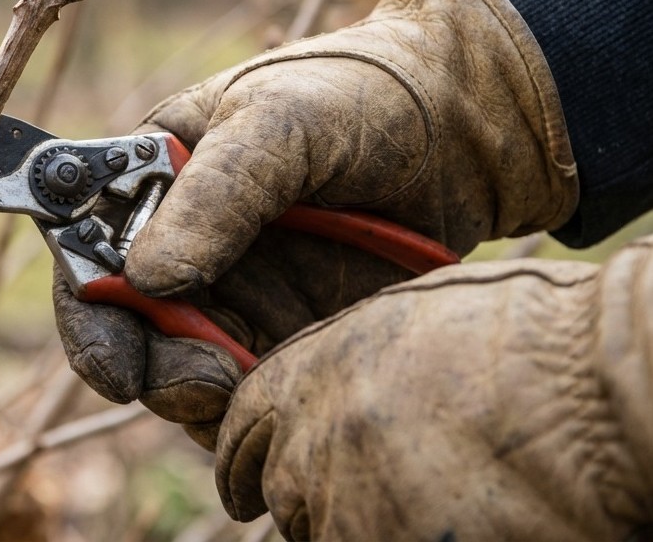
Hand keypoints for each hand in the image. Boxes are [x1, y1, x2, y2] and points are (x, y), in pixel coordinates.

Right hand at [55, 0, 578, 446]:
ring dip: (204, 397)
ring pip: (185, 374)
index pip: (87, 256)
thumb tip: (147, 280)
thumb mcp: (280, 122)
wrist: (471, 126)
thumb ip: (216, 194)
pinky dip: (256, 408)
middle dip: (154, 369)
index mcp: (150, 182)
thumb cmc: (361, 93)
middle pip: (130, 333)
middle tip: (204, 382)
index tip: (117, 368)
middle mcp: (179, 245)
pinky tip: (291, 395)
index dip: (89, 317)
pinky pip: (252, 391)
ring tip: (250, 386)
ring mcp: (237, 296)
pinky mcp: (290, 335)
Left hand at [214, 244, 652, 540]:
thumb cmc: (538, 341)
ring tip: (437, 508)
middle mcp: (313, 440)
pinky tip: (465, 527)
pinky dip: (400, 541)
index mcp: (314, 370)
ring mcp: (345, 506)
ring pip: (326, 534)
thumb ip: (359, 361)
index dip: (243, 459)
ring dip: (364, 527)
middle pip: (286, 493)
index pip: (243, 427)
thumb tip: (346, 394)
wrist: (597, 391)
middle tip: (368, 503)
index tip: (244, 487)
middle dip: (316, 501)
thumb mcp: (420, 320)